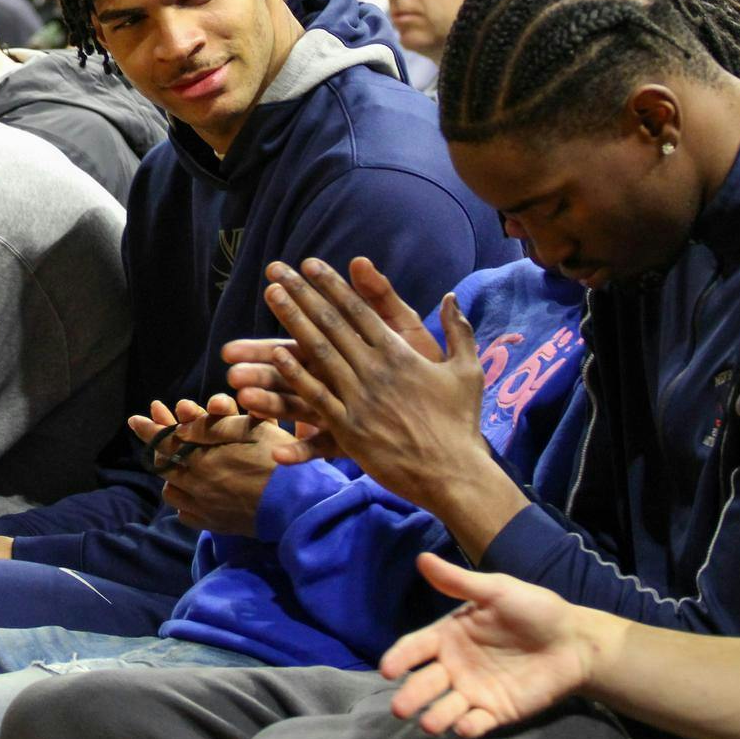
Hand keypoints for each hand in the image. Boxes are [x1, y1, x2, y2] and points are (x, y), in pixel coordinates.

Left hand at [129, 395, 289, 533]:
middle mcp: (197, 485)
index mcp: (202, 459)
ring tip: (175, 466)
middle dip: (157, 447)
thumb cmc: (277, 458)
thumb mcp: (248, 428)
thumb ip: (211, 426)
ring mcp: (205, 507)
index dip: (149, 428)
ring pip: (172, 491)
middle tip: (153, 434)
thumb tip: (180, 426)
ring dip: (170, 476)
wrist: (298, 503)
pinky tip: (191, 493)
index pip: (165, 441)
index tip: (134, 418)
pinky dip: (184, 501)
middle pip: (165, 466)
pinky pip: (187, 514)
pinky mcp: (216, 524)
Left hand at [255, 258, 494, 509]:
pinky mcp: (349, 430)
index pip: (359, 310)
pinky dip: (296, 376)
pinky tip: (276, 355)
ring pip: (318, 353)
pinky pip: (317, 397)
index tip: (309, 264)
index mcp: (401, 353)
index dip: (332, 285)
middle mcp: (376, 370)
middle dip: (302, 294)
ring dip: (292, 322)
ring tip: (271, 297)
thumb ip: (459, 331)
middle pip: (332, 323)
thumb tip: (452, 297)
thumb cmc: (461, 423)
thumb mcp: (468, 371)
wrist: (455, 474)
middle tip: (276, 271)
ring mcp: (360, 399)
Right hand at [382, 553, 601, 736]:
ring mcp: (474, 691)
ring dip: (435, 716)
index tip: (388, 670)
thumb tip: (421, 558)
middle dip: (412, 695)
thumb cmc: (534, 610)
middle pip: (425, 682)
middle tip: (400, 707)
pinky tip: (465, 726)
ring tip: (429, 723)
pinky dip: (468, 727)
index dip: (400, 658)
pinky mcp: (496, 711)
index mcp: (449, 635)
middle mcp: (455, 666)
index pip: (415, 648)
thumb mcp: (496, 590)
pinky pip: (477, 722)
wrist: (574, 641)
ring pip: (446, 706)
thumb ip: (459, 582)